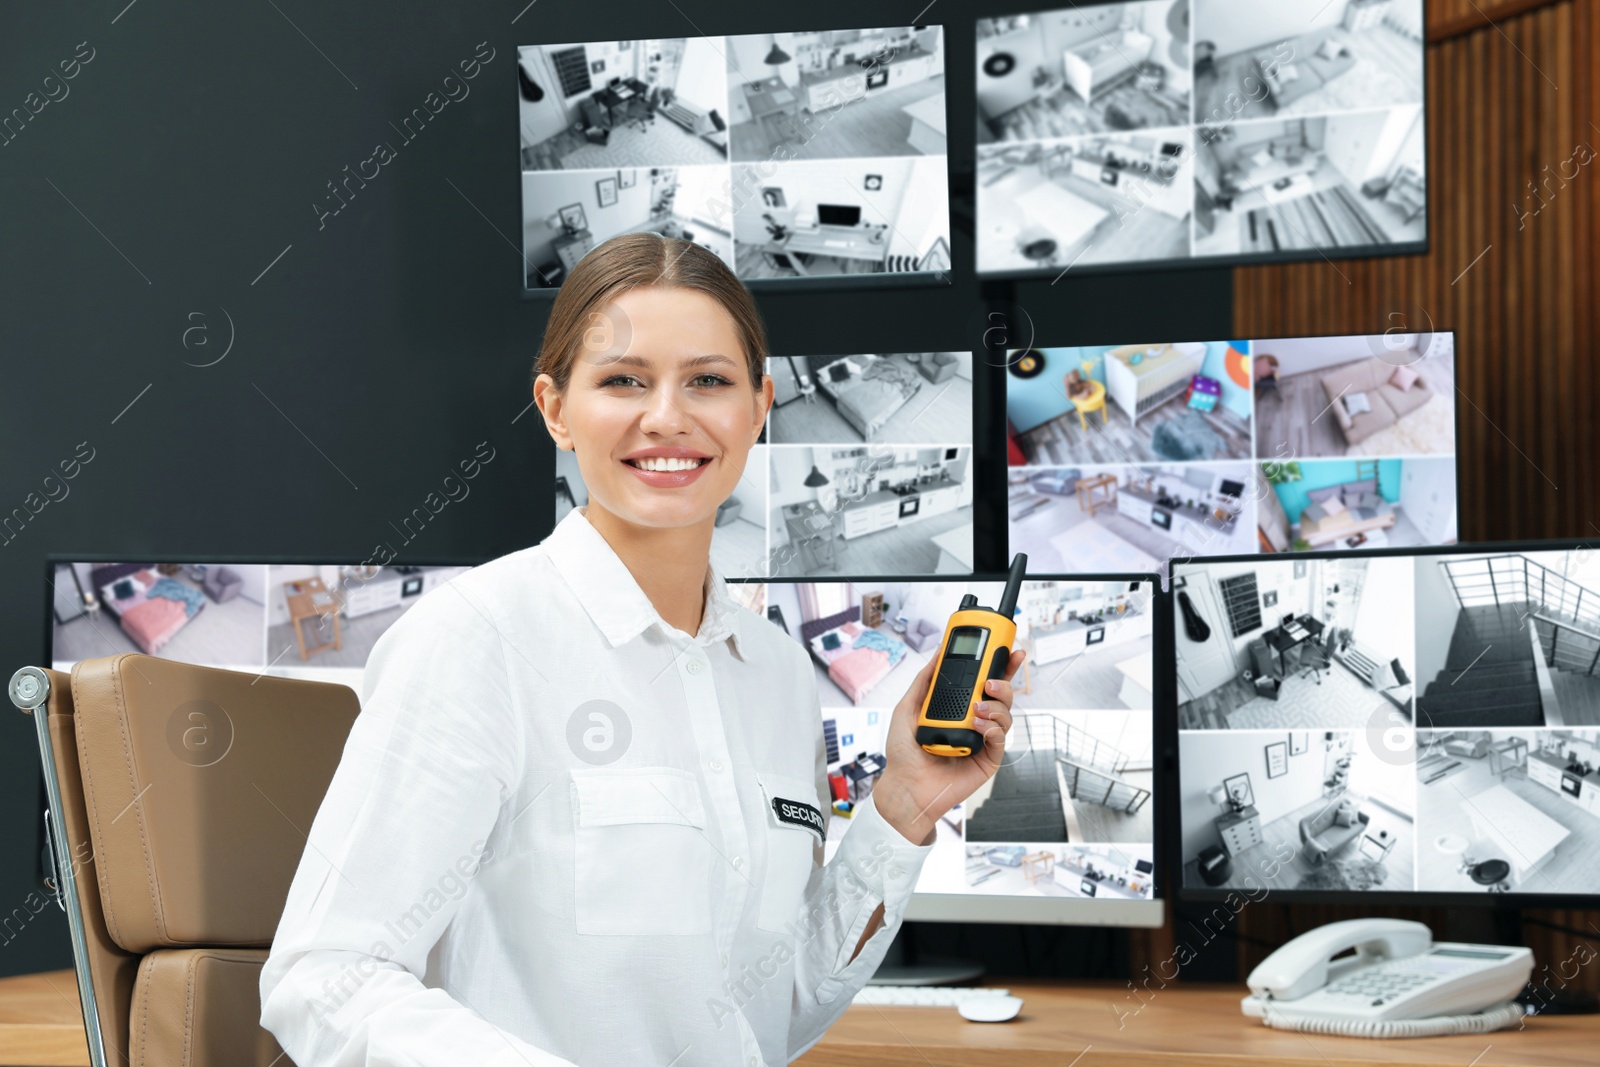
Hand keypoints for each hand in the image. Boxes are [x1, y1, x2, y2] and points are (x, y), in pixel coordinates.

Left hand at [871, 649, 1024, 845]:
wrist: (905, 786)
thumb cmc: (904, 753)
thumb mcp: (907, 707)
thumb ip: (925, 681)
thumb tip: (938, 653)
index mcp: (959, 708)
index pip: (985, 682)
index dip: (1000, 666)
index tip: (1010, 650)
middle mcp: (975, 721)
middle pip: (1002, 696)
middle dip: (1005, 682)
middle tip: (991, 681)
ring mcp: (983, 740)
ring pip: (1006, 714)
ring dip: (996, 706)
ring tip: (977, 708)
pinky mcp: (988, 759)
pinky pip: (1000, 737)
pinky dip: (991, 728)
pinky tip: (976, 725)